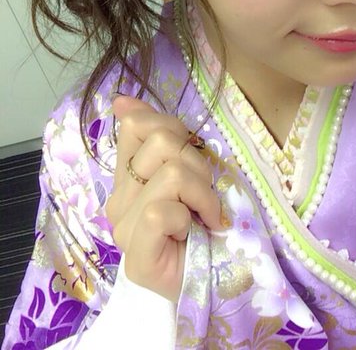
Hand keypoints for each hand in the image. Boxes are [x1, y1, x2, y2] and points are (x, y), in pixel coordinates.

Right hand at [106, 95, 221, 301]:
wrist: (210, 280)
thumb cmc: (203, 225)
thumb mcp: (190, 171)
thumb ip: (164, 138)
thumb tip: (121, 100)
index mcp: (129, 175)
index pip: (137, 125)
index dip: (170, 126)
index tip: (188, 150)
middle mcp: (119, 198)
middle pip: (160, 143)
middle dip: (197, 162)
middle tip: (204, 193)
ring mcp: (124, 228)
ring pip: (170, 174)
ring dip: (202, 193)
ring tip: (205, 214)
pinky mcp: (136, 255)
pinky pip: (162, 212)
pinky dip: (193, 216)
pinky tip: (198, 231)